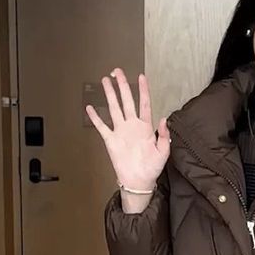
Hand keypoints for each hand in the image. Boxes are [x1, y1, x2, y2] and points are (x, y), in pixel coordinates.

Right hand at [86, 69, 170, 195]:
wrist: (139, 182)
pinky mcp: (111, 140)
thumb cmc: (152, 168)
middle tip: (117, 72)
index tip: (141, 77)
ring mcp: (120, 131)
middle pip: (126, 100)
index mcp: (145, 127)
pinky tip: (90, 108)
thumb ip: (164, 135)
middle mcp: (132, 126)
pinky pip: (101, 127)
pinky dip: (95, 118)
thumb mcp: (163, 152)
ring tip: (105, 81)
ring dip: (110, 95)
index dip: (143, 90)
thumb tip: (165, 119)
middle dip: (122, 85)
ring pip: (114, 108)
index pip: (144, 103)